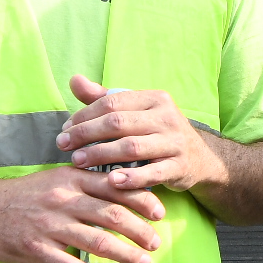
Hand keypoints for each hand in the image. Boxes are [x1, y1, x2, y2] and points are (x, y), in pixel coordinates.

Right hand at [0, 165, 164, 262]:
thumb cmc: (24, 195)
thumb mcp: (56, 178)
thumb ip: (87, 184)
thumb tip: (126, 190)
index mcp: (71, 178)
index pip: (115, 186)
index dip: (142, 200)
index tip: (160, 212)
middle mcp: (62, 199)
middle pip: (112, 215)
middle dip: (140, 231)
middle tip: (156, 243)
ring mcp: (49, 226)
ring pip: (96, 241)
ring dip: (125, 255)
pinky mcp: (35, 249)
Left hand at [58, 76, 225, 192]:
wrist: (200, 158)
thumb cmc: (158, 133)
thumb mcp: (136, 112)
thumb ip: (104, 98)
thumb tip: (74, 80)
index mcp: (154, 99)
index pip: (112, 103)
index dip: (84, 116)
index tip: (64, 129)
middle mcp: (167, 117)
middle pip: (118, 123)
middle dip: (86, 134)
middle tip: (62, 145)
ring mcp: (175, 143)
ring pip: (132, 147)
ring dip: (100, 154)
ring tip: (77, 161)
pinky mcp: (180, 167)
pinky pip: (153, 173)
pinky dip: (132, 178)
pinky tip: (112, 181)